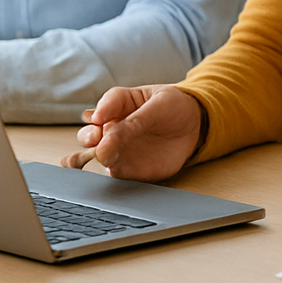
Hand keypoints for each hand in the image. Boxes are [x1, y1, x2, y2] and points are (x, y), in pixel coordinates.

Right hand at [60, 84, 202, 181]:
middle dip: (88, 137)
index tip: (98, 118)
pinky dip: (102, 179)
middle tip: (96, 140)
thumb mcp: (160, 103)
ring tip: (99, 156)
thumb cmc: (172, 107)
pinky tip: (103, 175)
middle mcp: (111, 129)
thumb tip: (107, 130)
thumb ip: (136, 118)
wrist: (193, 126)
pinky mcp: (126, 169)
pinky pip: (110, 176)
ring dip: (88, 158)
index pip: (104, 107)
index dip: (100, 112)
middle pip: (89, 134)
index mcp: (118, 106)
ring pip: (91, 157)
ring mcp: (117, 150)